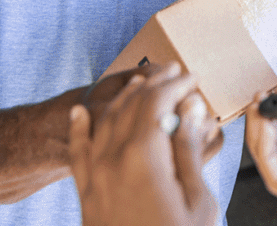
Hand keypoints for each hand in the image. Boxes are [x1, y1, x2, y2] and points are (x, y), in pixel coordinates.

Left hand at [68, 63, 220, 225]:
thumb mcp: (198, 201)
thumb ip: (190, 151)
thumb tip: (191, 113)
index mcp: (143, 158)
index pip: (156, 102)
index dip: (175, 84)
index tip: (192, 79)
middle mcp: (113, 160)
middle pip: (130, 106)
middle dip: (154, 84)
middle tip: (174, 74)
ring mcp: (96, 177)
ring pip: (104, 121)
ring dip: (124, 97)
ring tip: (141, 83)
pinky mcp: (87, 194)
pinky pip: (78, 152)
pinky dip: (80, 128)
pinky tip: (81, 112)